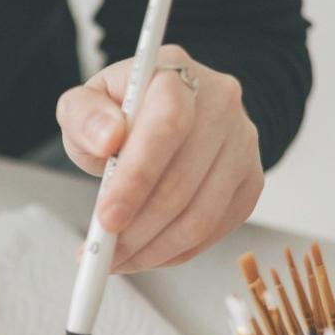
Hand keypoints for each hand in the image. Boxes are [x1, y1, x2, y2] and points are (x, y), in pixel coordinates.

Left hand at [56, 44, 262, 272]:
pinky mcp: (250, 179)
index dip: (136, 179)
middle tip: (101, 251)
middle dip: (136, 229)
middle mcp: (220, 104)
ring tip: (117, 259)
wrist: (163, 114)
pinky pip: (216, 229)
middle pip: (183, 182)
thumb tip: (107, 138)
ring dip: (153, 249)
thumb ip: (84, 116)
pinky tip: (145, 254)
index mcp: (176, 76)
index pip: (168, 126)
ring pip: (202, 215)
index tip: (106, 218)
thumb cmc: (118, 113)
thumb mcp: (84, 105)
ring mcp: (242, 143)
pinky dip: (176, 252)